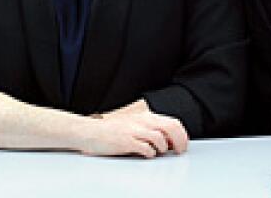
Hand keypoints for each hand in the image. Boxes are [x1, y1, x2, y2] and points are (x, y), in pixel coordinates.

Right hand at [74, 108, 188, 157]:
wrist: (88, 132)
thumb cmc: (110, 131)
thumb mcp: (132, 124)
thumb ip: (149, 128)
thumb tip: (167, 140)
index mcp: (144, 116)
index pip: (172, 122)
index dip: (182, 135)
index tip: (182, 144)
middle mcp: (141, 121)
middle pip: (170, 129)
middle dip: (179, 142)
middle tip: (178, 151)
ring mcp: (133, 131)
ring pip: (160, 139)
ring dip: (162, 149)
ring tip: (157, 152)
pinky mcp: (126, 142)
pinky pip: (146, 149)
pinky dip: (150, 154)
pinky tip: (146, 154)